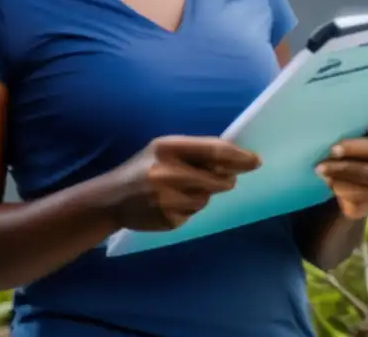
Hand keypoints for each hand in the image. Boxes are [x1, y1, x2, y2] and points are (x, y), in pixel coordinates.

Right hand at [105, 136, 261, 231]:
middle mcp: (168, 172)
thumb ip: (195, 152)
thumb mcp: (162, 150)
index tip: (255, 160)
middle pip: (218, 179)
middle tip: (224, 178)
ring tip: (182, 189)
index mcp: (167, 148)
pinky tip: (172, 203)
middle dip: (226, 179)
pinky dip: (189, 208)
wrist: (112, 198)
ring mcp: (168, 198)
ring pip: (207, 198)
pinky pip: (194, 214)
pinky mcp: (170, 219)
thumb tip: (235, 160)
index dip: (239, 156)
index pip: (214, 151)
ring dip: (204, 195)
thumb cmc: (142, 168)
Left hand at [316, 111, 367, 219]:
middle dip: (355, 148)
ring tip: (320, 169)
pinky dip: (343, 188)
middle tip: (332, 149)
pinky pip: (362, 197)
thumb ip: (330, 121)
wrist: (325, 187)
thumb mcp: (329, 133)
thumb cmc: (328, 149)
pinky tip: (327, 183)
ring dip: (343, 170)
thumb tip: (303, 99)